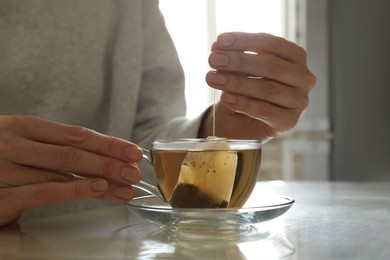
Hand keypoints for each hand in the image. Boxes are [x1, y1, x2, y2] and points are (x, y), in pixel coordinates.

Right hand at [0, 115, 142, 226]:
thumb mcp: (22, 143)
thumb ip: (54, 147)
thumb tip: (99, 155)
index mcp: (24, 126)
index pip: (76, 134)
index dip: (108, 143)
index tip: (133, 152)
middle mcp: (15, 143)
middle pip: (74, 151)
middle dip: (109, 161)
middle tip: (136, 170)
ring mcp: (5, 168)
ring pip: (63, 171)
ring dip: (101, 179)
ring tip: (126, 186)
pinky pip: (42, 192)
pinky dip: (73, 189)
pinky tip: (97, 189)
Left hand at [201, 32, 315, 140]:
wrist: (240, 121)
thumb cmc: (244, 89)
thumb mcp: (238, 69)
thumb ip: (233, 57)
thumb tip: (218, 46)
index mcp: (295, 56)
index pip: (271, 43)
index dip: (245, 41)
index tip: (220, 41)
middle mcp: (303, 77)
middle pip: (272, 66)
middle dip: (239, 61)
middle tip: (213, 59)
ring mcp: (299, 101)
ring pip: (268, 89)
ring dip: (237, 82)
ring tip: (212, 78)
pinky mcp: (288, 121)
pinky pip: (264, 111)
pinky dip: (242, 103)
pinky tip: (225, 97)